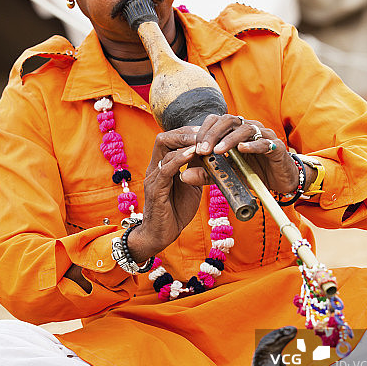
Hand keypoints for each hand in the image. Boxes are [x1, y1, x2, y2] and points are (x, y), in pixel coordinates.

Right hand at [127, 127, 201, 262]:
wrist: (161, 235)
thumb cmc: (175, 211)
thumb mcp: (191, 186)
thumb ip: (197, 171)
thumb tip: (212, 155)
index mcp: (162, 165)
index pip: (170, 139)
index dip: (187, 132)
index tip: (206, 130)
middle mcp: (155, 167)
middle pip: (164, 138)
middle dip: (184, 132)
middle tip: (204, 132)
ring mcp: (153, 177)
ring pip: (164, 148)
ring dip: (185, 142)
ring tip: (202, 140)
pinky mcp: (155, 189)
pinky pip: (165, 168)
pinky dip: (179, 158)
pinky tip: (193, 153)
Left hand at [180, 114, 299, 194]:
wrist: (280, 181)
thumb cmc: (253, 172)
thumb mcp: (227, 173)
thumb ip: (207, 173)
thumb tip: (183, 176)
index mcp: (235, 130)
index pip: (216, 120)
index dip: (203, 130)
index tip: (193, 147)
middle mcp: (249, 128)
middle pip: (229, 120)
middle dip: (213, 134)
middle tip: (202, 150)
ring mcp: (264, 135)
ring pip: (245, 128)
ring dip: (230, 139)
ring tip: (218, 151)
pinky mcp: (276, 146)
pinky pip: (264, 142)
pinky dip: (252, 145)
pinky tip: (242, 150)